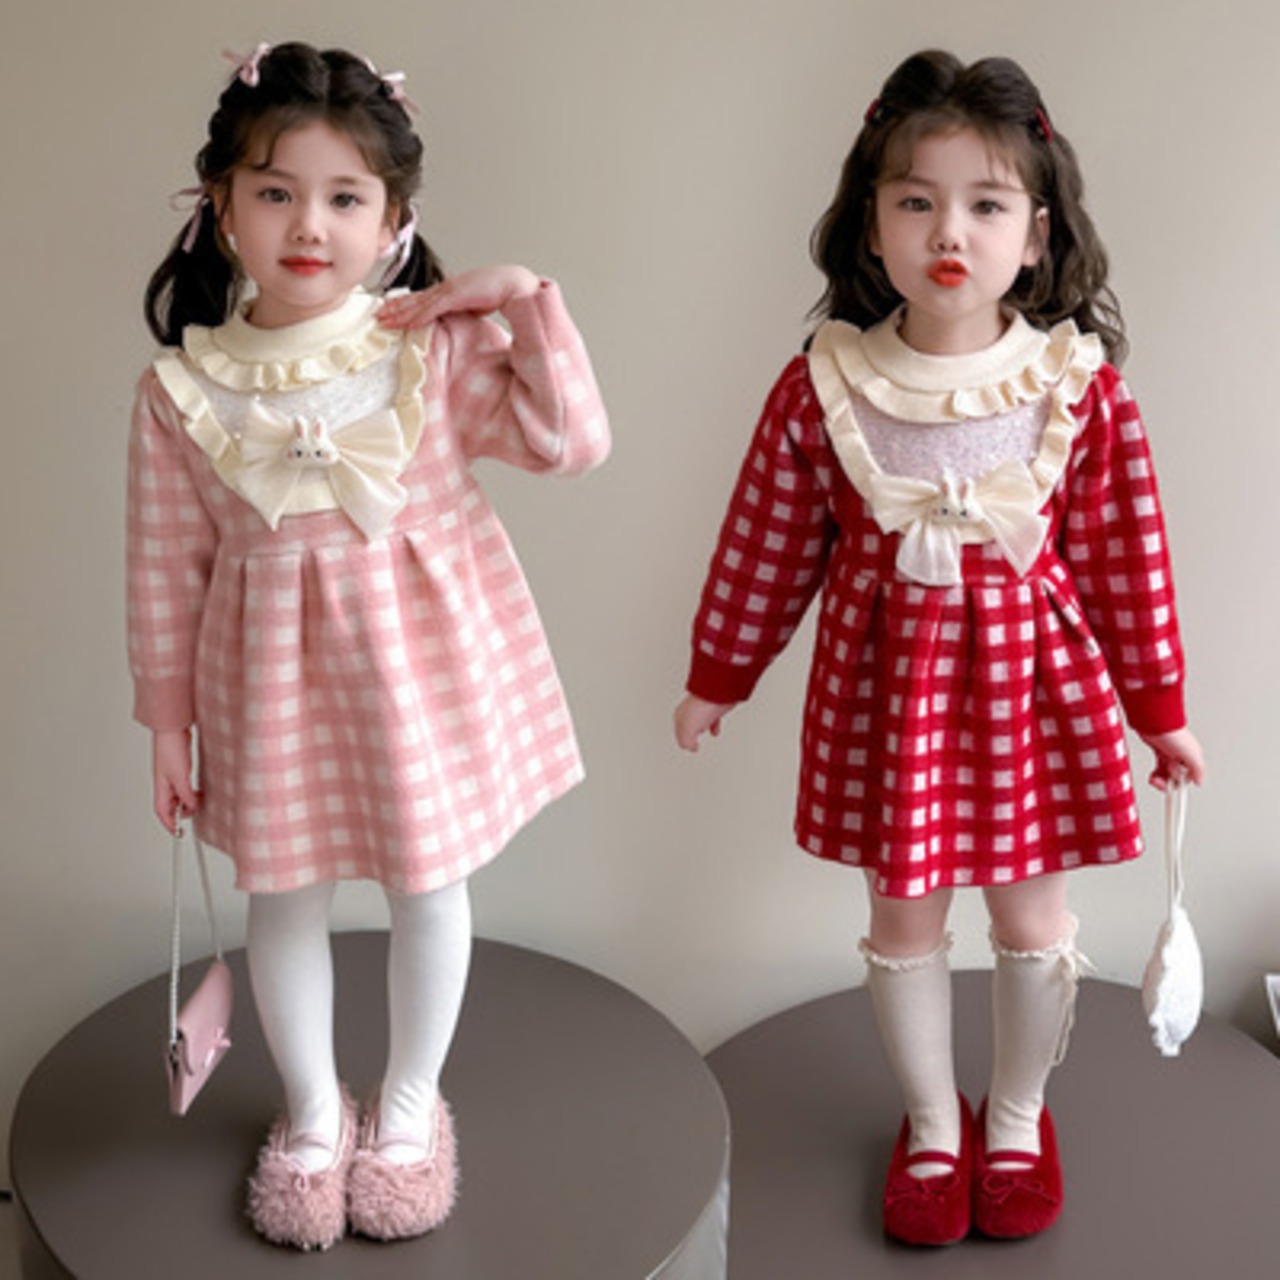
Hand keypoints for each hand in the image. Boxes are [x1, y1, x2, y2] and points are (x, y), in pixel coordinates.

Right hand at [153, 729, 199, 832]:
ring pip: (178, 796)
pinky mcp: (179, 768)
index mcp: (160, 787)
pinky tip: (198, 790)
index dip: (169, 823)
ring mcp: (171, 776)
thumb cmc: (170, 748)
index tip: (178, 832)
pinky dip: (191, 791)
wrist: (173, 729)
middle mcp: (164, 783)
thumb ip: (187, 795)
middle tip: (194, 813)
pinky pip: (184, 786)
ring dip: (188, 801)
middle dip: (181, 812)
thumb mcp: (181, 776)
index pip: (162, 812)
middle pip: (170, 806)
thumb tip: (192, 807)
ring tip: (199, 801)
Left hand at [377, 265, 541, 329]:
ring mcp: (451, 291)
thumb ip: (465, 310)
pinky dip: (420, 315)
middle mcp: (447, 288)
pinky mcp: (458, 296)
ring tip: (384, 320)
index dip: (405, 305)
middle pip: (415, 299)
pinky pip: (435, 308)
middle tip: (377, 316)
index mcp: (451, 291)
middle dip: (395, 308)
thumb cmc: (501, 291)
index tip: (390, 311)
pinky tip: (408, 323)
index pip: (423, 299)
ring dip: (401, 313)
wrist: (515, 283)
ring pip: (420, 304)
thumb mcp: (476, 304)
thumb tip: (460, 319)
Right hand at [674, 694, 734, 751]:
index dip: (682, 739)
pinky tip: (715, 732)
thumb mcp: (687, 730)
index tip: (685, 746)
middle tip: (690, 740)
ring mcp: (702, 710)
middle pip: (687, 725)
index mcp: (680, 716)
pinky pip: (713, 720)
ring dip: (700, 729)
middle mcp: (690, 712)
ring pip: (700, 722)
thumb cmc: (700, 707)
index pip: (678, 732)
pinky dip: (713, 727)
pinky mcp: (715, 709)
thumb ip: (686, 742)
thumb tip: (691, 747)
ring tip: (701, 733)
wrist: (718, 693)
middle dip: (688, 733)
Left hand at [1138, 726, 1204, 789]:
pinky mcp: (1160, 753)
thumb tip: (1199, 782)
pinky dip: (1156, 774)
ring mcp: (1171, 755)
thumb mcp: (1190, 753)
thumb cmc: (1172, 734)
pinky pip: (1159, 769)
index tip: (1171, 785)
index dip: (1180, 783)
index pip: (1190, 778)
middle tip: (1161, 779)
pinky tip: (1152, 775)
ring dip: (1161, 779)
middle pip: (1177, 778)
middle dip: (1169, 781)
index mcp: (1192, 757)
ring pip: (1167, 775)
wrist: (1154, 722)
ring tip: (1154, 778)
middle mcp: (1182, 758)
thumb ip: (1197, 769)